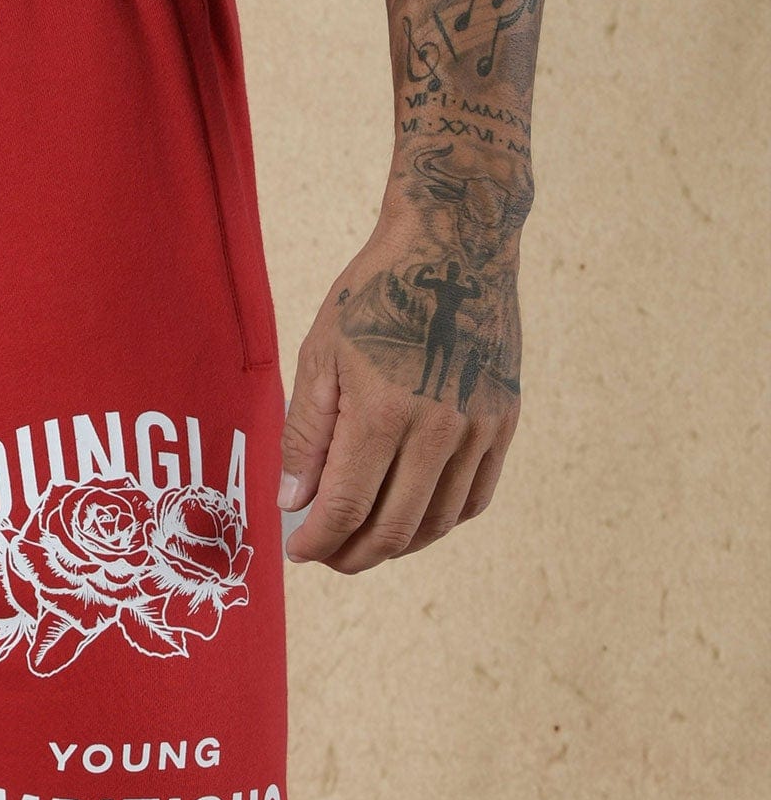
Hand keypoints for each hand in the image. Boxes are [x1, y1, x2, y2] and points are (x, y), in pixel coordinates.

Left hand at [279, 208, 520, 573]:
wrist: (456, 243)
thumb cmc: (378, 295)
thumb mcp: (321, 356)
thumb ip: (306, 436)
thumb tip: (295, 503)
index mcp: (383, 413)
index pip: (345, 510)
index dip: (317, 542)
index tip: (298, 550)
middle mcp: (438, 429)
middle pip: (393, 531)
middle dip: (351, 556)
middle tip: (326, 555)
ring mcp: (479, 428)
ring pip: (436, 524)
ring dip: (395, 547)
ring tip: (363, 541)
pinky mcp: (504, 422)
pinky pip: (474, 498)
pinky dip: (439, 522)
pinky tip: (410, 516)